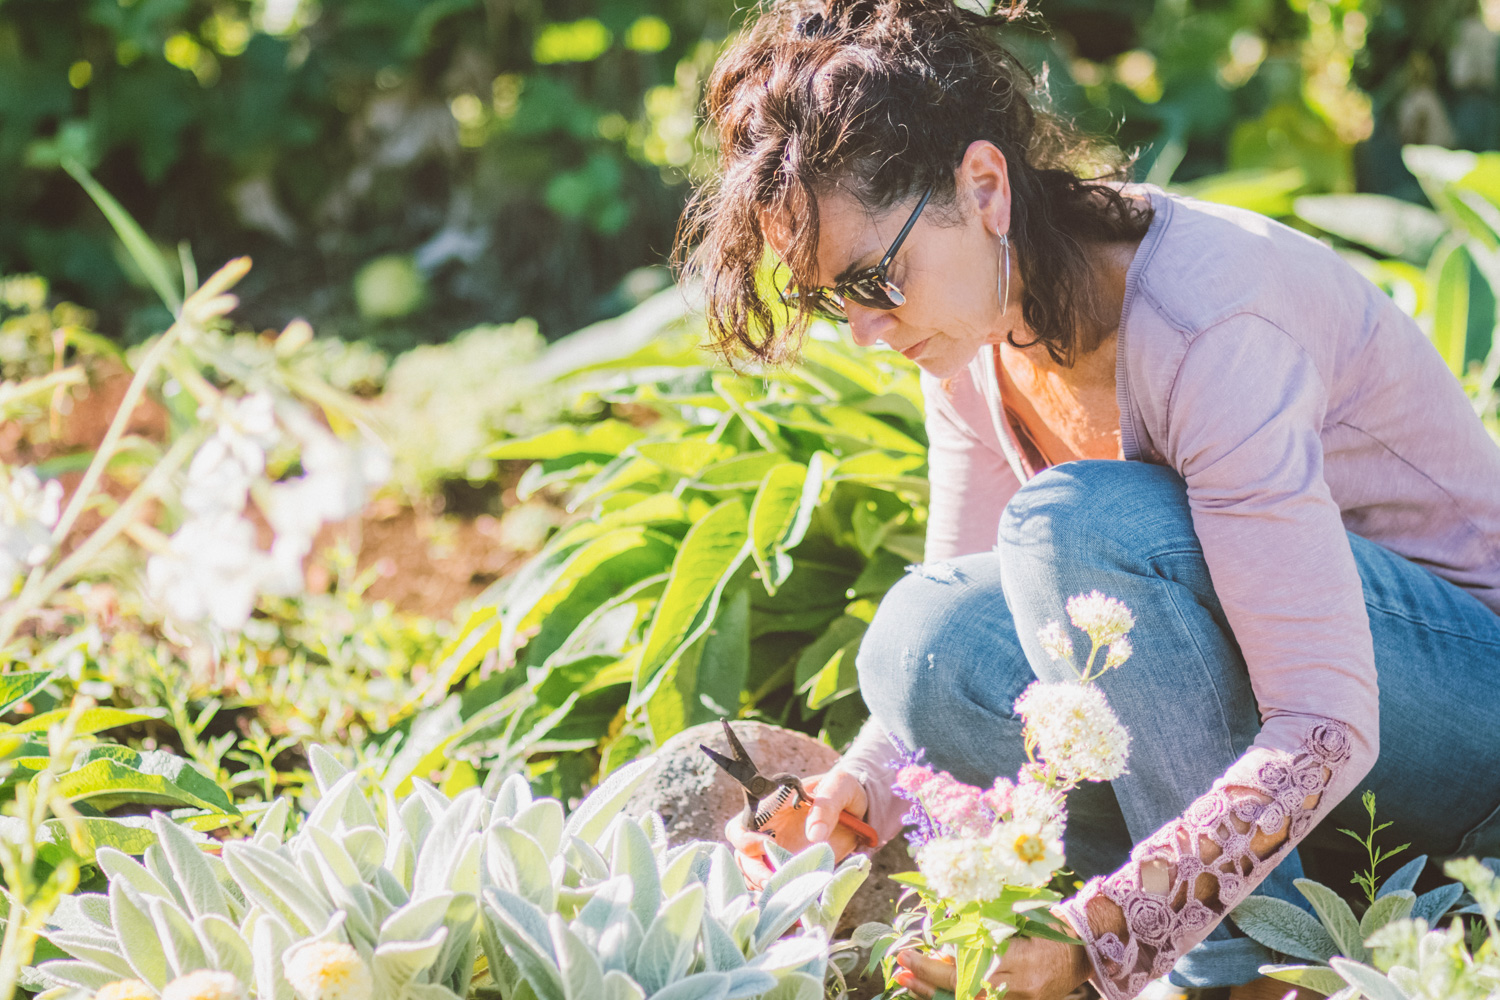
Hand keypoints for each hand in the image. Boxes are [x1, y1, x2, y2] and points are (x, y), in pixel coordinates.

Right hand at [724, 769, 868, 889]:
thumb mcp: (841, 787)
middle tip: (773, 882)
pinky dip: (779, 896)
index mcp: (772, 809)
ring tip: (786, 895)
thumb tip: (815, 835)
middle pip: (742, 856)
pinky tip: (793, 902)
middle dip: (753, 871)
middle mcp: (768, 833)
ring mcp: (778, 854)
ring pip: (754, 876)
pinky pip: (775, 886)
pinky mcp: (791, 869)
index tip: (768, 846)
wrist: (860, 811)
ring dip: (764, 887)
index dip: (746, 839)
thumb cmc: (845, 792)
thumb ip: (827, 806)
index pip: (741, 825)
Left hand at [893, 937, 1090, 999]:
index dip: (932, 965)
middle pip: (962, 990)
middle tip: (900, 970)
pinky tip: (933, 990)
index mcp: (1016, 958)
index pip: (964, 968)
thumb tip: (941, 938)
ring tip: (908, 983)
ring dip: (934, 995)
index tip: (908, 954)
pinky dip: (954, 997)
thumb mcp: (1014, 920)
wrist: (1080, 951)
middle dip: (926, 982)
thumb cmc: (1046, 927)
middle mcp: (1016, 986)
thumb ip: (981, 931)